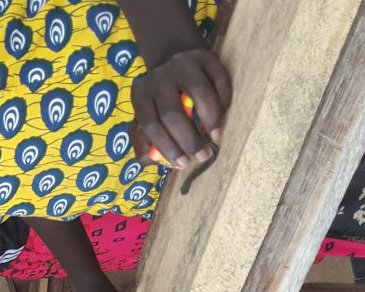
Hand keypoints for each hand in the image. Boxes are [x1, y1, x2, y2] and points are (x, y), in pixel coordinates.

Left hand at [131, 48, 231, 168]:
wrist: (173, 54)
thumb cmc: (160, 96)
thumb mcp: (145, 113)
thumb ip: (142, 139)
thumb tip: (147, 162)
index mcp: (141, 94)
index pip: (150, 125)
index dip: (166, 146)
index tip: (183, 163)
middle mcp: (159, 77)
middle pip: (172, 113)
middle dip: (188, 140)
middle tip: (202, 156)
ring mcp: (183, 64)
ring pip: (200, 94)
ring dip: (210, 120)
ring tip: (215, 138)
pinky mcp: (206, 57)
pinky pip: (219, 81)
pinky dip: (223, 101)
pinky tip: (222, 117)